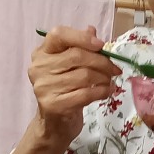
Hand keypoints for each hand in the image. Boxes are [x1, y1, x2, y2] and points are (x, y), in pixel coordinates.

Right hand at [29, 25, 120, 143]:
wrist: (56, 123)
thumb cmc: (66, 90)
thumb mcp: (72, 67)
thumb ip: (80, 47)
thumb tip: (92, 30)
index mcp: (42, 52)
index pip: (58, 34)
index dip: (82, 37)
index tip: (101, 45)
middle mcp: (39, 67)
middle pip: (77, 56)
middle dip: (102, 61)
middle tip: (115, 69)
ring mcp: (44, 87)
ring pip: (84, 76)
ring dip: (104, 78)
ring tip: (109, 81)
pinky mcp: (53, 105)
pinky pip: (85, 94)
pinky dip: (102, 92)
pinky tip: (107, 92)